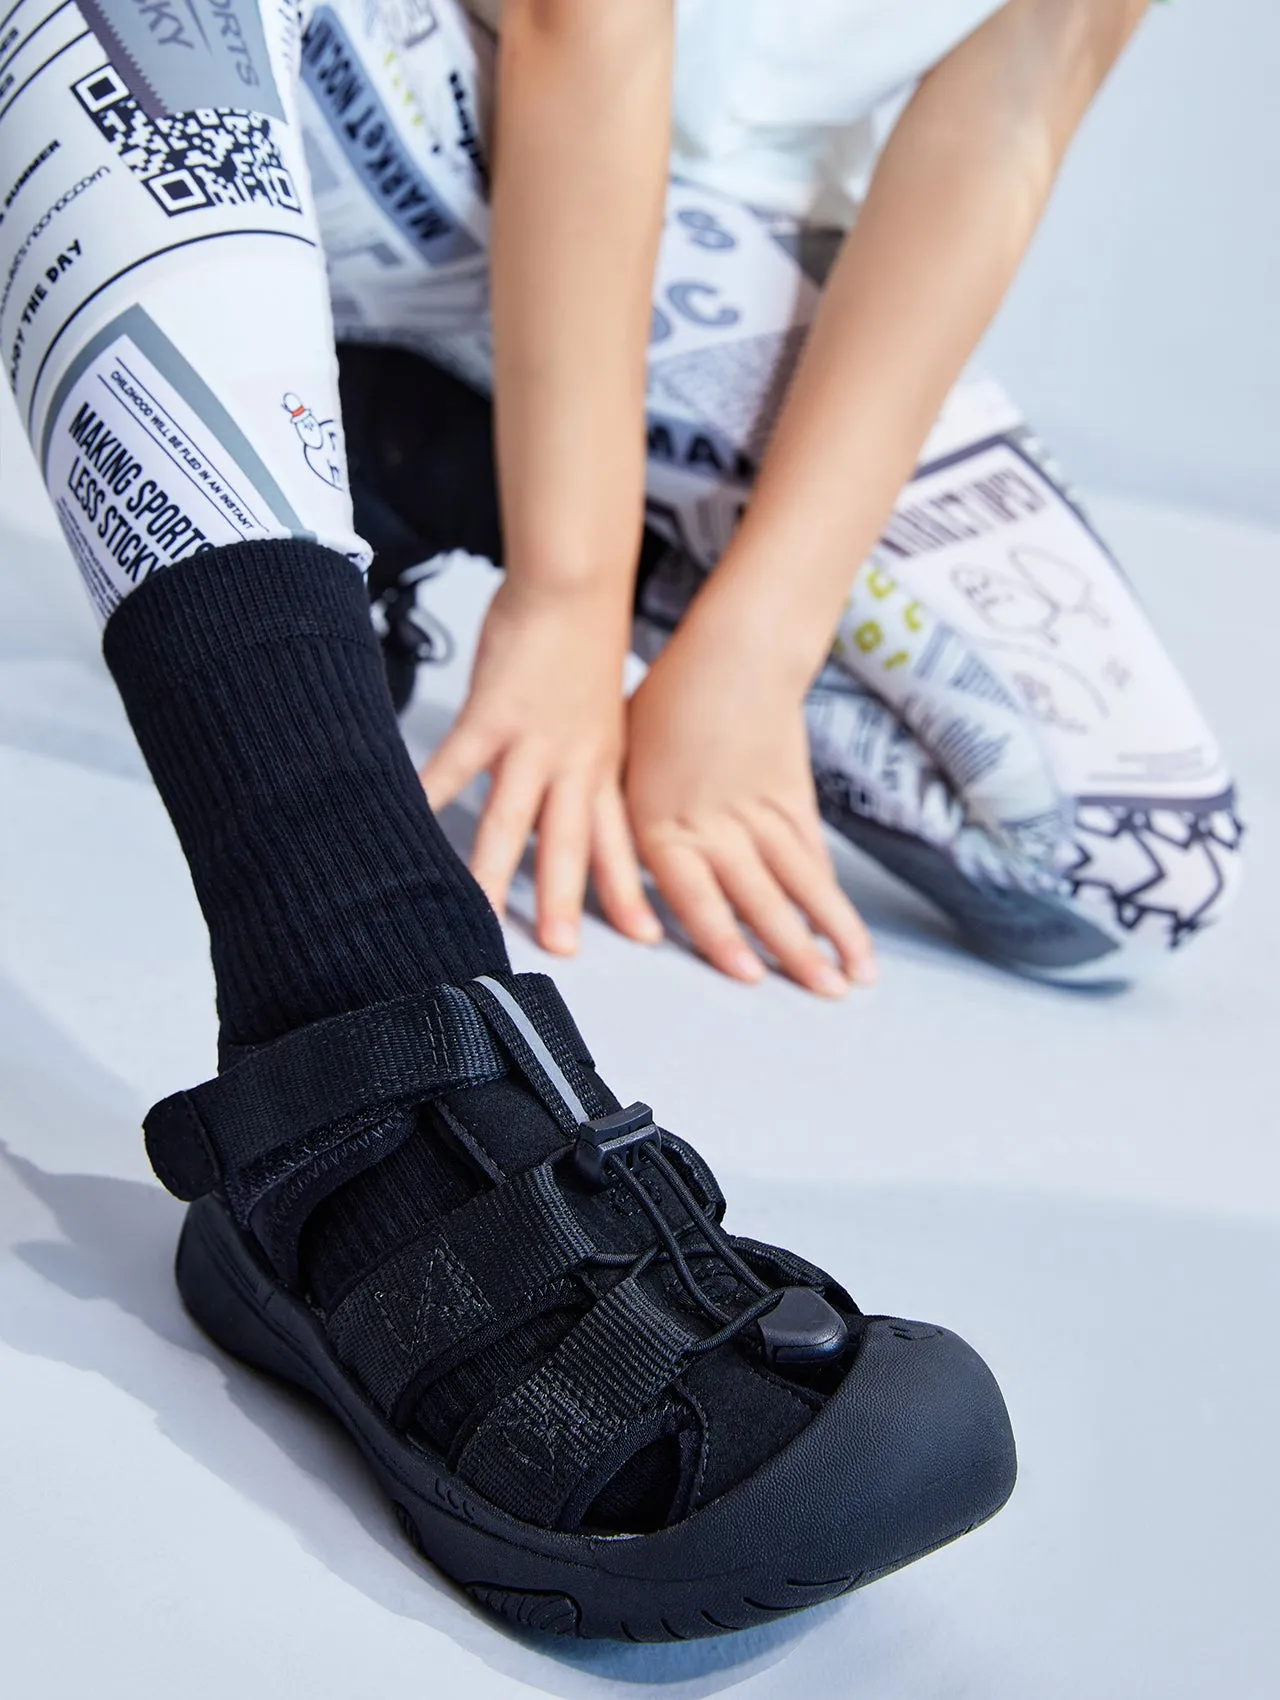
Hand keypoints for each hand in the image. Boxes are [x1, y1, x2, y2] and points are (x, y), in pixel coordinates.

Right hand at [420, 578, 661, 953]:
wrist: (577, 584)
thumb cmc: (583, 642)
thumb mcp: (605, 717)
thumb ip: (589, 764)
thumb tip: (575, 797)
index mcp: (603, 766)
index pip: (619, 842)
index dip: (629, 890)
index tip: (645, 936)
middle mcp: (574, 763)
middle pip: (571, 844)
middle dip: (566, 901)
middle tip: (563, 951)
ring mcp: (533, 742)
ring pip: (513, 819)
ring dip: (494, 872)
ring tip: (478, 917)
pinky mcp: (493, 714)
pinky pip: (455, 764)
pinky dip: (429, 794)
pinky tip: (405, 821)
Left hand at [625, 619, 875, 994]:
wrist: (733, 652)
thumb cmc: (665, 705)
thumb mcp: (625, 765)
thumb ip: (628, 826)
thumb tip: (616, 875)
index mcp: (663, 821)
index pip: (694, 891)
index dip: (722, 937)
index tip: (747, 976)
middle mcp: (715, 823)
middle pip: (760, 897)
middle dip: (794, 954)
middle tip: (823, 996)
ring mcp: (762, 812)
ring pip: (802, 882)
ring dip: (832, 933)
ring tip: (856, 977)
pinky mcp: (795, 798)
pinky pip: (813, 854)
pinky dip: (830, 894)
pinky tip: (846, 928)